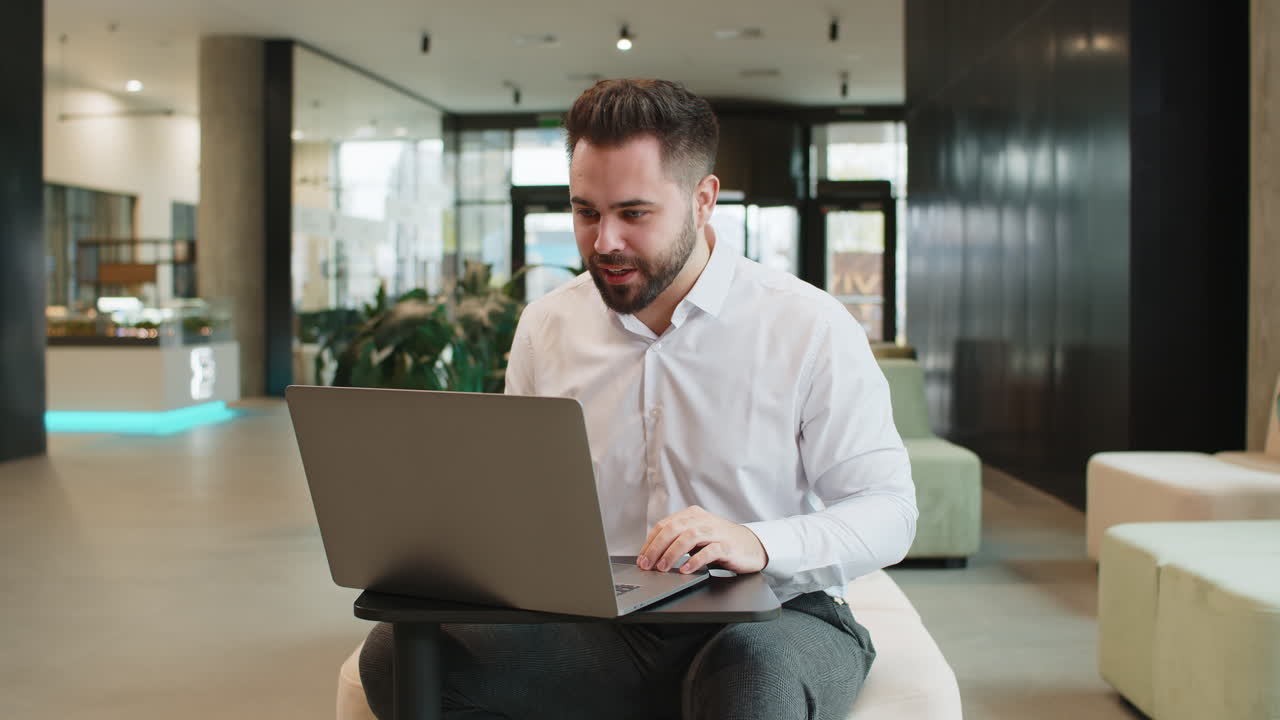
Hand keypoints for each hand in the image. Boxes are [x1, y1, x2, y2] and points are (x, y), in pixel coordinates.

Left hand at [637, 505, 768, 574]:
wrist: (751, 545)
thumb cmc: (720, 542)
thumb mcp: (697, 537)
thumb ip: (678, 540)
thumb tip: (653, 555)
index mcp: (692, 515)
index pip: (664, 525)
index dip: (650, 542)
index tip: (642, 558)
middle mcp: (702, 520)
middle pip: (673, 529)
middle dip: (656, 547)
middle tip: (648, 564)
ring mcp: (716, 532)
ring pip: (689, 537)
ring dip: (672, 553)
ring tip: (663, 567)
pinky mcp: (728, 546)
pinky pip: (709, 551)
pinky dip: (695, 560)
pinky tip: (686, 569)